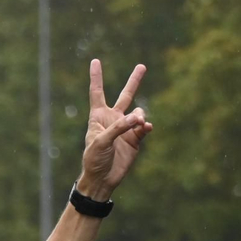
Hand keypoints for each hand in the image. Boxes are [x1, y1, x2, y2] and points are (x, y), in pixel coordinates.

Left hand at [78, 59, 153, 199]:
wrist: (102, 179)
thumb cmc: (94, 159)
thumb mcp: (101, 142)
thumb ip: (118, 127)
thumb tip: (138, 117)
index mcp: (98, 117)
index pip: (97, 92)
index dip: (96, 77)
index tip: (95, 61)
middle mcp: (113, 120)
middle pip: (125, 96)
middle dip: (134, 81)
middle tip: (142, 66)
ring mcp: (125, 129)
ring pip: (138, 113)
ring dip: (139, 116)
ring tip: (139, 122)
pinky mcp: (135, 140)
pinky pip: (143, 128)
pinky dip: (145, 126)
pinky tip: (146, 127)